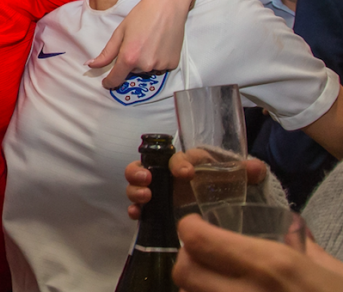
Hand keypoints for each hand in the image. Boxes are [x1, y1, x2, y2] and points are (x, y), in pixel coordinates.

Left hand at [89, 0, 192, 88]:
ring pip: (146, 69)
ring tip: (150, 41)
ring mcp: (161, 65)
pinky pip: (160, 67)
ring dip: (145, 61)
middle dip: (131, 61)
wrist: (167, 6)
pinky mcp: (173, 64)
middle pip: (132, 71)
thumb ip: (106, 53)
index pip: (116, 79)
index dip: (110, 82)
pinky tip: (160, 44)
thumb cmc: (141, 16)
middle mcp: (145, 65)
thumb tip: (90, 65)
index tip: (107, 82)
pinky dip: (158, 59)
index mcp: (129, 57)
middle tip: (137, 42)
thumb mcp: (120, 33)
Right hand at [125, 153, 268, 219]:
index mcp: (187, 163)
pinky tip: (137, 215)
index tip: (186, 174)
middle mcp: (168, 174)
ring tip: (145, 197)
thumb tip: (255, 168)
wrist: (224, 206)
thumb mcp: (238, 179)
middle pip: (146, 165)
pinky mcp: (156, 209)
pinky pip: (138, 207)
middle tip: (148, 179)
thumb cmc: (227, 186)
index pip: (178, 157)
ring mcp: (159, 192)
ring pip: (137, 184)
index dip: (179, 163)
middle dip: (140, 170)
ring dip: (135, 188)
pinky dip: (134, 209)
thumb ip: (247, 172)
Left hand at [173, 214, 342, 291]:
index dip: (190, 228)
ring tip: (217, 284)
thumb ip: (306, 249)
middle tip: (205, 256)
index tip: (199, 226)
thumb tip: (291, 231)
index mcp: (271, 267)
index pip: (198, 240)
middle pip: (183, 272)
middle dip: (188, 259)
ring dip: (196, 289)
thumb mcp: (336, 272)